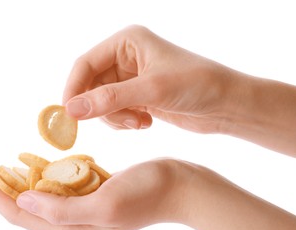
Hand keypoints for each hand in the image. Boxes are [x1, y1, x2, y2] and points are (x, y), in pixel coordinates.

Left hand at [0, 157, 197, 229]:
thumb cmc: (149, 193)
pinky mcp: (90, 194)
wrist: (180, 187)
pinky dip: (37, 174)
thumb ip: (61, 210)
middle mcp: (71, 223)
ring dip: (11, 179)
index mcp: (71, 229)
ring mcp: (81, 209)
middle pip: (20, 206)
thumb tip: (22, 203)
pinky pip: (55, 187)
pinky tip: (29, 163)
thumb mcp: (105, 203)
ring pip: (35, 196)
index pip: (17, 213)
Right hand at [63, 25, 239, 132]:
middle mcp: (127, 57)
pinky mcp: (139, 96)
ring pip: (103, 101)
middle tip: (118, 122)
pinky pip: (116, 111)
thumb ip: (109, 99)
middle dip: (100, 107)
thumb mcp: (151, 89)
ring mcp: (132, 78)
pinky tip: (146, 122)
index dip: (74, 88)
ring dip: (115, 117)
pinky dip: (125, 121)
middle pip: (92, 85)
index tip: (69, 114)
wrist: (226, 104)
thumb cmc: (196, 85)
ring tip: (139, 122)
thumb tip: (71, 109)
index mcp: (127, 41)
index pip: (86, 63)